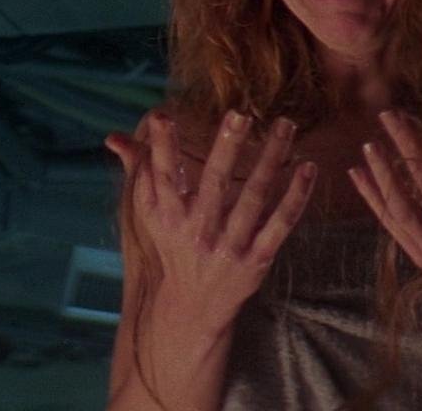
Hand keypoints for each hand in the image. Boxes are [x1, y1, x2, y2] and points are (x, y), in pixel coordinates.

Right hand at [106, 110, 316, 332]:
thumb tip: (113, 138)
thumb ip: (139, 170)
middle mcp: (198, 231)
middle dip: (225, 148)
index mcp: (169, 216)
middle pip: (214, 184)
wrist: (192, 308)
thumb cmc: (172, 246)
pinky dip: (296, 196)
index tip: (163, 115)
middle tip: (239, 114)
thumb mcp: (150, 213)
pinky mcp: (257, 260)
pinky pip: (281, 224)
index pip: (164, 175)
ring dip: (271, 159)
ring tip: (285, 125)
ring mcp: (230, 246)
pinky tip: (308, 168)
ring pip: (254, 197)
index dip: (162, 146)